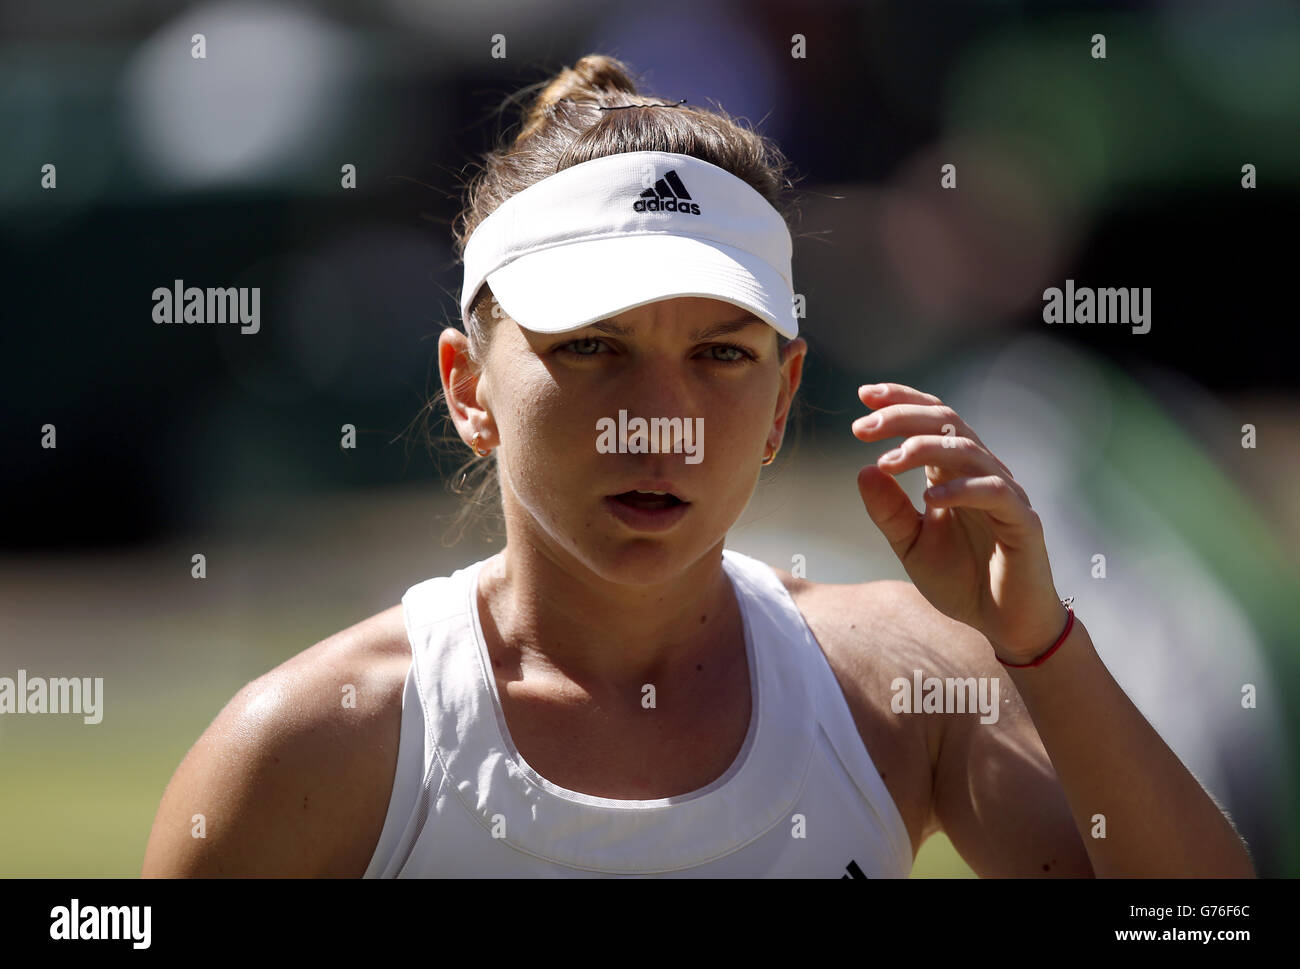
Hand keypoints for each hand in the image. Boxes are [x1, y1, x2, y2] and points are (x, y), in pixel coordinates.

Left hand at [852, 382, 1067, 663]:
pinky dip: (960, 490)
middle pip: (946, 422)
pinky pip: (993, 493)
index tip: (863, 395)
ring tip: (888, 461)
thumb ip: (888, 511)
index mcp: (954, 472)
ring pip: (968, 450)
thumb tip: (862, 470)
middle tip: (862, 428)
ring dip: (924, 449)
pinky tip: (930, 497)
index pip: (931, 419)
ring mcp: (1004, 494)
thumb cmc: (961, 580)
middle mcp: (980, 473)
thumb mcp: (911, 545)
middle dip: (902, 418)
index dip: (901, 401)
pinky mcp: (1023, 522)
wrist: (1003, 624)